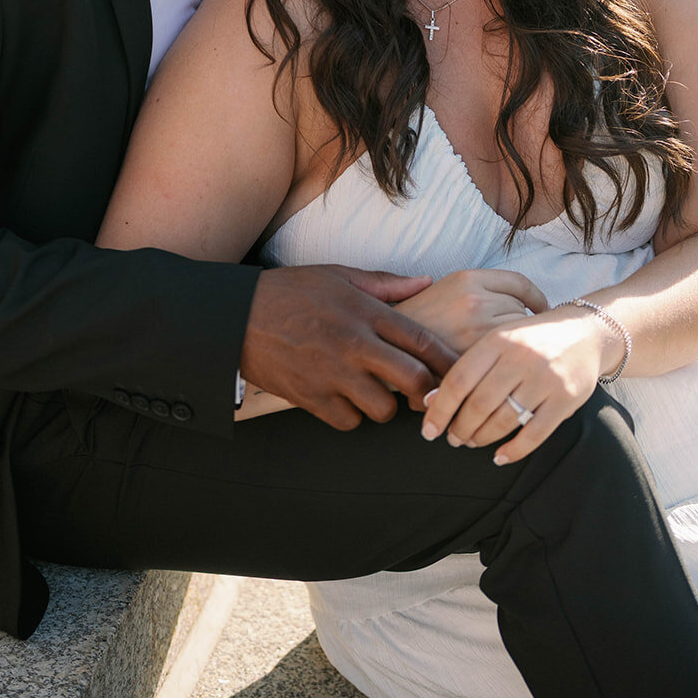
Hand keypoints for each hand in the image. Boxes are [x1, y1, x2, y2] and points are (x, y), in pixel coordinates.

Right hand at [240, 265, 456, 430]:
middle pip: (413, 381)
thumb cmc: (290, 292)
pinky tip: (345, 401)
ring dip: (385, 406)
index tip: (461, 372)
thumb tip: (426, 281)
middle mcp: (353, 344)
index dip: (448, 361)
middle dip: (428, 394)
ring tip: (375, 393)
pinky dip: (351, 417)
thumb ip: (385, 284)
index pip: (422, 341)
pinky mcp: (310, 398)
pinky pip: (348, 422)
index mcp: (365, 311)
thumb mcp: (338, 275)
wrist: (237, 316)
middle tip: (426, 396)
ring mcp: (332, 374)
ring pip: (382, 409)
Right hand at [395, 269, 547, 355]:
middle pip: (522, 310)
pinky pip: (505, 360)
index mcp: (466, 278)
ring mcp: (476, 330)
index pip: (519, 283)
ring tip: (502, 355)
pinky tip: (498, 370)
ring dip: (514, 346)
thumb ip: (475, 286)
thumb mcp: (440, 288)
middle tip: (514, 338)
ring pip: (517, 336)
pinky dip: (505, 365)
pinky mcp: (475, 358)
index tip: (540, 308)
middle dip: (519, 324)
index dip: (536, 297)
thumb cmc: (415, 321)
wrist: (385, 348)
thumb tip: (515, 294)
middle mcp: (474, 300)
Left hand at [419, 307, 612, 464]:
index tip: (429, 430)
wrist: (586, 332)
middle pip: (479, 403)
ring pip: (504, 420)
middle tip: (453, 438)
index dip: (440, 409)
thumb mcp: (499, 339)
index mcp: (498, 339)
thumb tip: (430, 400)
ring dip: (483, 438)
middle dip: (460, 427)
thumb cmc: (531, 340)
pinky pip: (535, 434)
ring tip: (472, 442)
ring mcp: (545, 379)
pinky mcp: (566, 398)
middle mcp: (521, 357)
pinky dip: (514, 450)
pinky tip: (500, 456)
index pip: (459, 380)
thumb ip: (469, 365)